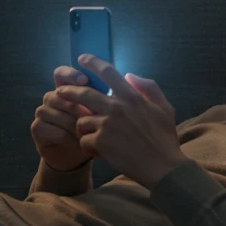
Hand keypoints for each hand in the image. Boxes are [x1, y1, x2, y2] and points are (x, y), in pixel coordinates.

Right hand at [31, 65, 96, 171]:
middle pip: (60, 94)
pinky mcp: (37, 127)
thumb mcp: (102, 113)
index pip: (61, 73)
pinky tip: (80, 144)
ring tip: (90, 133)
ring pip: (56, 112)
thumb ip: (106, 97)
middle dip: (79, 106)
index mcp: (66, 88)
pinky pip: (51, 129)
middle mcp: (52, 97)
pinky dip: (68, 138)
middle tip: (94, 116)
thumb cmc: (92, 130)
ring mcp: (42, 111)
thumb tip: (124, 79)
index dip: (71, 74)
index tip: (85, 81)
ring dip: (74, 124)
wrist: (78, 156)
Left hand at [54, 54, 190, 190]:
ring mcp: (107, 125)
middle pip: (84, 93)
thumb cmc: (164, 138)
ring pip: (81, 120)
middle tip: (60, 92)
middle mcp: (117, 107)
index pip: (108, 72)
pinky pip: (83, 140)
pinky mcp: (101, 142)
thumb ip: (149, 88)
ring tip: (88, 134)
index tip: (81, 58)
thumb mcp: (164, 108)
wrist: (162, 166)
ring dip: (82, 127)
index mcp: (131, 96)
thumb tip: (130, 75)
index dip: (92, 62)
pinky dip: (87, 146)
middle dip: (68, 91)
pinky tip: (96, 151)